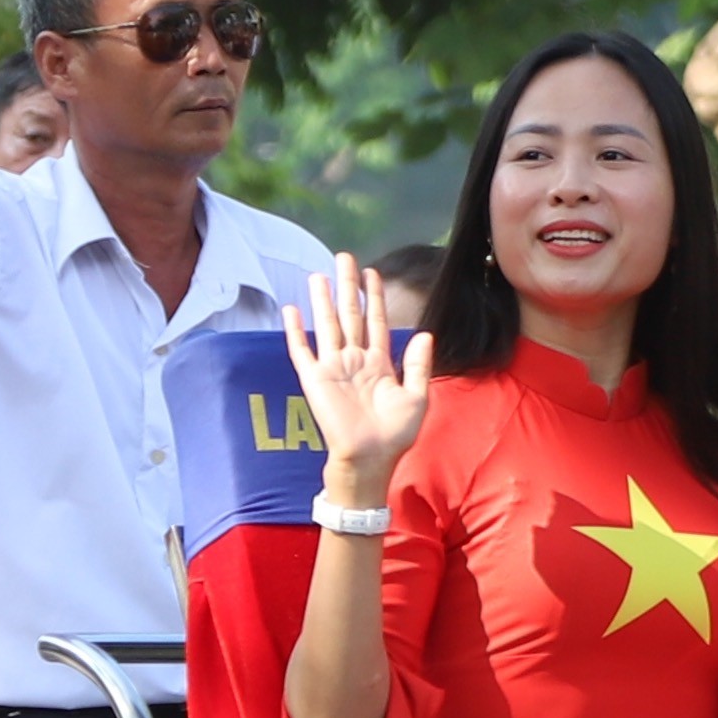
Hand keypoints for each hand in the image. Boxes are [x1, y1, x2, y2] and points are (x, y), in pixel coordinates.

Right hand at [283, 261, 435, 501]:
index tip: (372, 272)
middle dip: (347, 286)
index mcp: (379, 363)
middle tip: (343, 257)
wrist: (370, 460)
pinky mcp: (315, 380)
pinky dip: (295, 331)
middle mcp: (354, 361)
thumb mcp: (417, 397)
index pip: (375, 321)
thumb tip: (426, 334)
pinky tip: (291, 310)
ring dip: (322, 300)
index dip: (374, 297)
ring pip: (327, 325)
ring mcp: (333, 368)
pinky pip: (302, 351)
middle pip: (350, 314)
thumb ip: (419, 365)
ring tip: (318, 275)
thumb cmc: (395, 436)